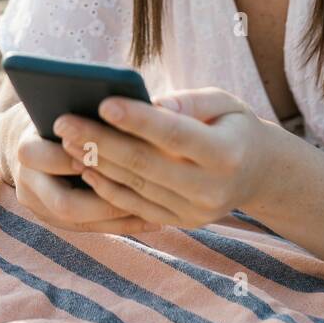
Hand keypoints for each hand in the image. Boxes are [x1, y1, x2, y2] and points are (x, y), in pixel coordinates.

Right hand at [0, 102, 162, 235]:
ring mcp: (37, 205)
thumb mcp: (67, 103)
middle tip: (146, 196)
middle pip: (64, 204)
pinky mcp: (52, 219)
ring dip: (118, 219)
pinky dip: (119, 225)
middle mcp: (27, 182)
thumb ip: (96, 107)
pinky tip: (151, 220)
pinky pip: (89, 229)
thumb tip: (156, 107)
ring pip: (80, 223)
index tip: (125, 158)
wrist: (24, 137)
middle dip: (106, 201)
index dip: (90, 161)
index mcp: (28, 147)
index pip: (53, 159)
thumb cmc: (58, 111)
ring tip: (157, 213)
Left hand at [53, 88, 269, 228]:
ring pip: (135, 186)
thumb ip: (188, 101)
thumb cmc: (233, 126)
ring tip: (66, 140)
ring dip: (96, 163)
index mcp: (227, 154)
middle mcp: (211, 189)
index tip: (104, 102)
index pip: (175, 135)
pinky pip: (135, 205)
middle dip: (100, 141)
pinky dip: (106, 186)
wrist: (259, 174)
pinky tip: (84, 165)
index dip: (139, 120)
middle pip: (146, 163)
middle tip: (63, 121)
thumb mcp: (224, 102)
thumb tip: (151, 102)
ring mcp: (194, 211)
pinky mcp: (179, 221)